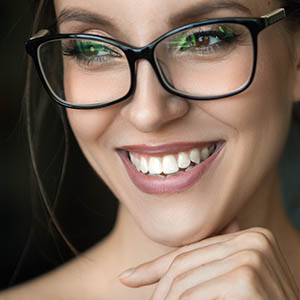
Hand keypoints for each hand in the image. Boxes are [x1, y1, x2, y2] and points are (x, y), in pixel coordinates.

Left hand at [119, 224, 299, 298]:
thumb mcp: (226, 283)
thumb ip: (194, 271)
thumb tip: (126, 276)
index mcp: (250, 236)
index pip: (192, 252)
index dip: (156, 268)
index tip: (127, 278)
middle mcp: (254, 239)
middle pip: (186, 264)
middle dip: (161, 289)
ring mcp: (253, 256)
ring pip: (184, 281)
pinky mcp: (247, 278)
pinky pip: (194, 296)